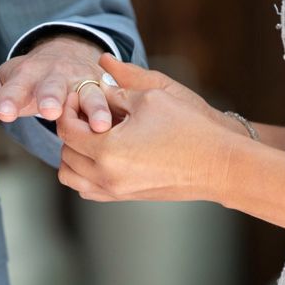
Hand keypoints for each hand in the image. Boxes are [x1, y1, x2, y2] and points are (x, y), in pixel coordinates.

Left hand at [0, 35, 113, 131]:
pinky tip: (128, 129)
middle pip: (53, 87)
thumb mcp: (6, 83)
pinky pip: (115, 102)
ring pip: (90, 94)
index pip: (16, 87)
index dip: (9, 99)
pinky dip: (121, 113)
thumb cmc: (31, 78)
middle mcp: (57, 76)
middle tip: (49, 111)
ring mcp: (84, 83)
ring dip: (95, 109)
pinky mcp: (106, 91)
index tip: (3, 113)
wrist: (68, 58)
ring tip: (99, 125)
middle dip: (52, 97)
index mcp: (29, 74)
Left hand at [57, 57, 247, 201]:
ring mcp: (115, 191)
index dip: (68, 108)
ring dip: (74, 153)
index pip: (67, 130)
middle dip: (70, 129)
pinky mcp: (125, 197)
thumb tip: (95, 87)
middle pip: (65, 153)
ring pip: (71, 176)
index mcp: (108, 150)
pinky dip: (84, 171)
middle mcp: (106, 175)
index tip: (78, 96)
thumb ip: (115, 92)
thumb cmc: (189, 128)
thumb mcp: (150, 97)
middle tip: (85, 111)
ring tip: (91, 133)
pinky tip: (103, 151)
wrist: (219, 164)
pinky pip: (88, 189)